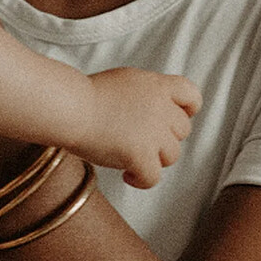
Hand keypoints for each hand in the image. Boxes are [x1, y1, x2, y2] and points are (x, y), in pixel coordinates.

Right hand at [75, 68, 201, 189]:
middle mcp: (160, 107)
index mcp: (156, 85)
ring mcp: (152, 132)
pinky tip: (126, 175)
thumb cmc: (85, 96)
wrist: (69, 107)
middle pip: (182, 130)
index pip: (191, 95)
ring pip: (171, 155)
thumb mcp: (124, 81)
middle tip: (141, 142)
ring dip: (153, 159)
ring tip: (130, 158)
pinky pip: (153, 177)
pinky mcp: (140, 154)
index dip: (188, 109)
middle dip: (164, 138)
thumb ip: (146, 93)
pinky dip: (141, 180)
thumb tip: (158, 108)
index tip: (174, 118)